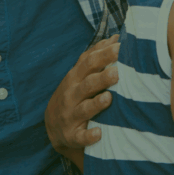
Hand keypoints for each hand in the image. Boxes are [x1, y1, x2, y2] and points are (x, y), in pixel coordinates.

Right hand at [45, 35, 118, 152]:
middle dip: (102, 78)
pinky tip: (99, 133)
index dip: (103, 55)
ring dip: (96, 104)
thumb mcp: (80, 74)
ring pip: (84, 109)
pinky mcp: (72, 136)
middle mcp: (72, 94)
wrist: (53, 125)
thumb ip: (96, 56)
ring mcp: (71, 115)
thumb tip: (115, 37)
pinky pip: (80, 137)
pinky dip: (89, 136)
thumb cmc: (74, 93)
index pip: (89, 63)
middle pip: (87, 84)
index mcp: (76, 77)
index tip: (120, 47)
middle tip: (118, 71)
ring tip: (109, 98)